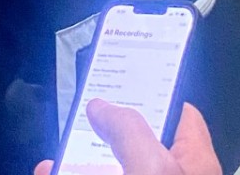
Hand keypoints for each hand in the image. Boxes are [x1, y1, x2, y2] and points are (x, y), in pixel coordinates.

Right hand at [35, 102, 220, 174]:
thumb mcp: (151, 166)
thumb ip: (126, 129)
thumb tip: (100, 104)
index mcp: (194, 163)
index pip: (181, 116)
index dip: (153, 94)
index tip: (119, 75)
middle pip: (137, 148)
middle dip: (100, 135)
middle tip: (73, 119)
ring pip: (109, 173)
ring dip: (76, 166)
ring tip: (45, 163)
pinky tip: (45, 173)